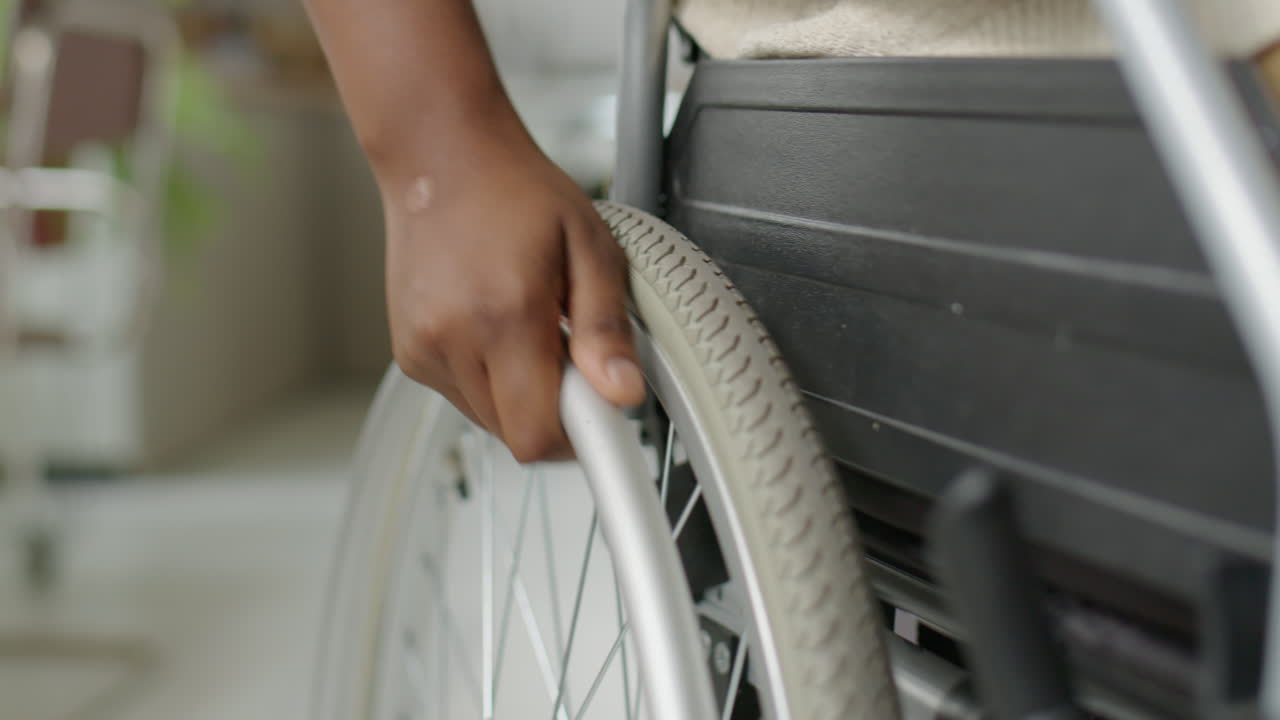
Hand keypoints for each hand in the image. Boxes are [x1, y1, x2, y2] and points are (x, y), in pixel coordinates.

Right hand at [383, 125, 644, 461]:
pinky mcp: (409, 352)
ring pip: (489, 421)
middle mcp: (453, 339)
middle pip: (514, 434)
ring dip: (521, 396)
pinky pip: (463, 397)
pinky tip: (497, 327)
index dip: (576, 438)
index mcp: (505, 314)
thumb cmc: (517, 192)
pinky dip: (490, 379)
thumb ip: (606, 328)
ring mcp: (423, 349)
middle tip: (569, 352)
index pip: (535, 435)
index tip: (598, 416)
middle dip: (553, 411)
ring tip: (531, 329)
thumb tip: (622, 394)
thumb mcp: (590, 246)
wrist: (441, 158)